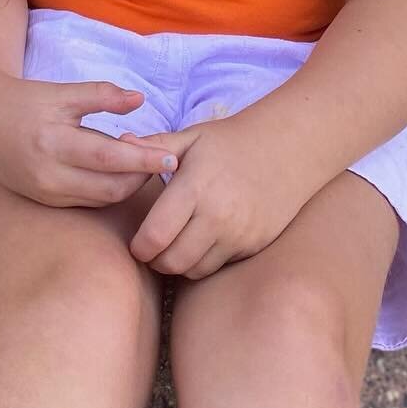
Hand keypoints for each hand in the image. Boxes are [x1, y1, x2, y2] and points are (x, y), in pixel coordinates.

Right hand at [0, 74, 180, 210]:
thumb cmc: (25, 101)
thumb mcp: (61, 92)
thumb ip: (101, 95)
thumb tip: (140, 100)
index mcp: (54, 143)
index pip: (109, 159)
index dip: (143, 160)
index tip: (171, 157)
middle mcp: (49, 176)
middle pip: (110, 188)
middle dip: (140, 177)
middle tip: (159, 158)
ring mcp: (45, 194)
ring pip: (101, 199)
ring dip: (126, 185)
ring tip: (140, 164)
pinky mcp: (44, 202)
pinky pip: (86, 202)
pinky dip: (106, 191)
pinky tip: (117, 175)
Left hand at [120, 111, 312, 278]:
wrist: (286, 149)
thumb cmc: (229, 142)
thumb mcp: (190, 137)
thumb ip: (153, 145)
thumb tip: (120, 144)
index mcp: (194, 188)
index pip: (156, 235)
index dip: (139, 246)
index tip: (135, 243)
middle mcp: (217, 216)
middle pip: (173, 261)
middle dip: (155, 260)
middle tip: (150, 249)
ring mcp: (239, 235)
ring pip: (195, 270)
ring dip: (179, 264)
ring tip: (173, 247)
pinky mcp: (254, 246)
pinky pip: (219, 266)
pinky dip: (204, 262)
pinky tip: (199, 243)